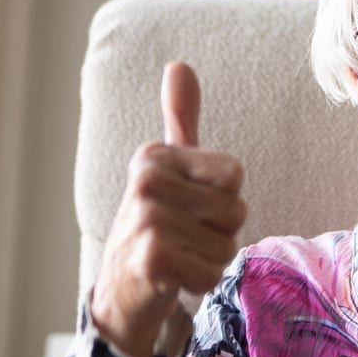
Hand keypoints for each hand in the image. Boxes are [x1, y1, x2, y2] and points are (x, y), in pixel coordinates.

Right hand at [91, 62, 246, 356]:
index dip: (223, 200)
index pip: (234, 175)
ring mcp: (147, 219)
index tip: (189, 208)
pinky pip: (212, 273)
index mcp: (155, 156)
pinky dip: (199, 284)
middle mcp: (147, 181)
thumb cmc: (156, 227)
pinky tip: (172, 280)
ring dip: (209, 261)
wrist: (121, 291)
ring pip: (227, 247)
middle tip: (183, 239)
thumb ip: (179, 119)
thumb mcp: (167, 170)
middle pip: (236, 212)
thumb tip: (179, 64)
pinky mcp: (153, 258)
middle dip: (219, 235)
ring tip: (178, 258)